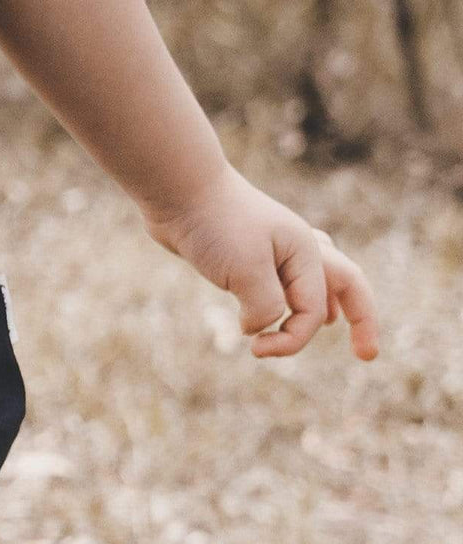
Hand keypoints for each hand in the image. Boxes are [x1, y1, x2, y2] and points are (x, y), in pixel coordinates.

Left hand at [141, 164, 379, 360]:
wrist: (175, 187)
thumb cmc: (214, 223)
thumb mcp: (245, 272)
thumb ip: (265, 307)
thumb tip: (258, 328)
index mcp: (305, 250)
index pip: (312, 312)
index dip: (291, 339)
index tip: (256, 348)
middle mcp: (296, 246)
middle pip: (345, 284)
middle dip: (361, 319)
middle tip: (368, 355)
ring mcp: (271, 246)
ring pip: (313, 276)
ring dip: (323, 302)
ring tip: (333, 320)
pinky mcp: (244, 249)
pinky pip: (279, 274)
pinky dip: (287, 292)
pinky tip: (284, 300)